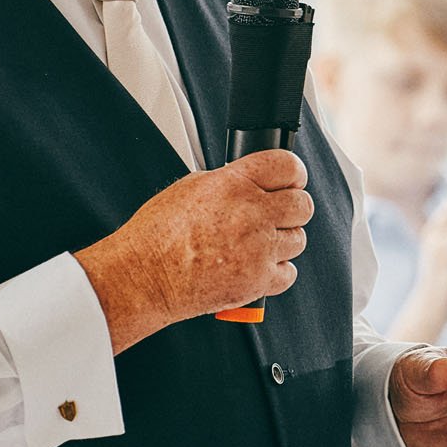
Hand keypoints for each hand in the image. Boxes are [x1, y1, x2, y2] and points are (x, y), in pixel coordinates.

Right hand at [74, 150, 311, 352]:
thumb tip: (254, 182)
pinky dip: (276, 272)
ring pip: (298, 239)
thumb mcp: (190, 188)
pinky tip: (255, 266)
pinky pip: (289, 272)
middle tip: (277, 215)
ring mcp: (258, 248)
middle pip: (303, 204)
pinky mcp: (258, 281)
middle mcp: (251, 213)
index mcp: (233, 184)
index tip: (292, 181)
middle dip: (292, 209)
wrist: (143, 276)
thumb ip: (229, 182)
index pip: (287, 165)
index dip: (294, 173)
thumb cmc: (157, 235)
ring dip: (282, 241)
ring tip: (256, 245)